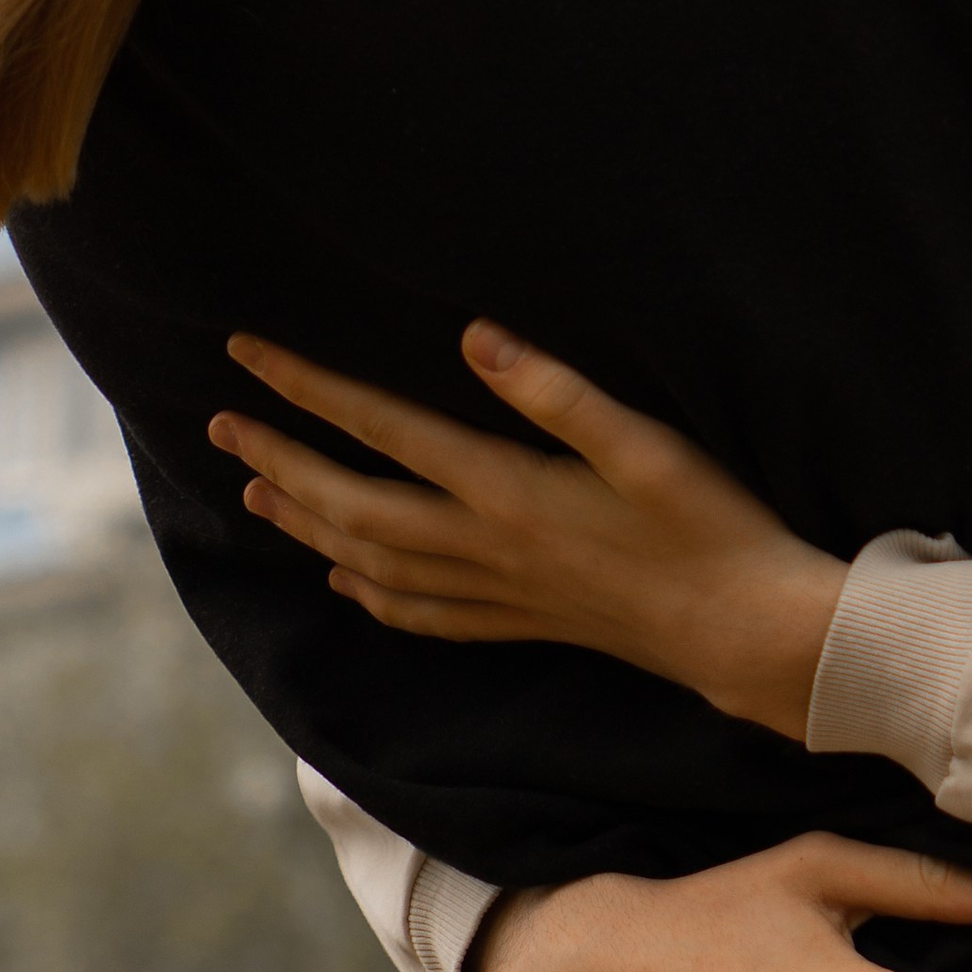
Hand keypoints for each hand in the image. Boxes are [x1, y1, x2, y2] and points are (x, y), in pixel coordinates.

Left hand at [211, 324, 845, 738]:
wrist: (750, 634)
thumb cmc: (710, 526)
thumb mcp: (645, 444)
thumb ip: (556, 391)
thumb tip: (473, 336)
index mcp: (507, 490)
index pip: (381, 430)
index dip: (308, 390)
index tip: (248, 356)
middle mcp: (487, 547)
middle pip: (354, 504)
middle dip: (280, 462)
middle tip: (220, 427)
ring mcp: (502, 592)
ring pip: (373, 562)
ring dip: (307, 526)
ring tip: (256, 496)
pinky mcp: (525, 621)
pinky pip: (421, 613)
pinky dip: (369, 594)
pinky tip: (346, 582)